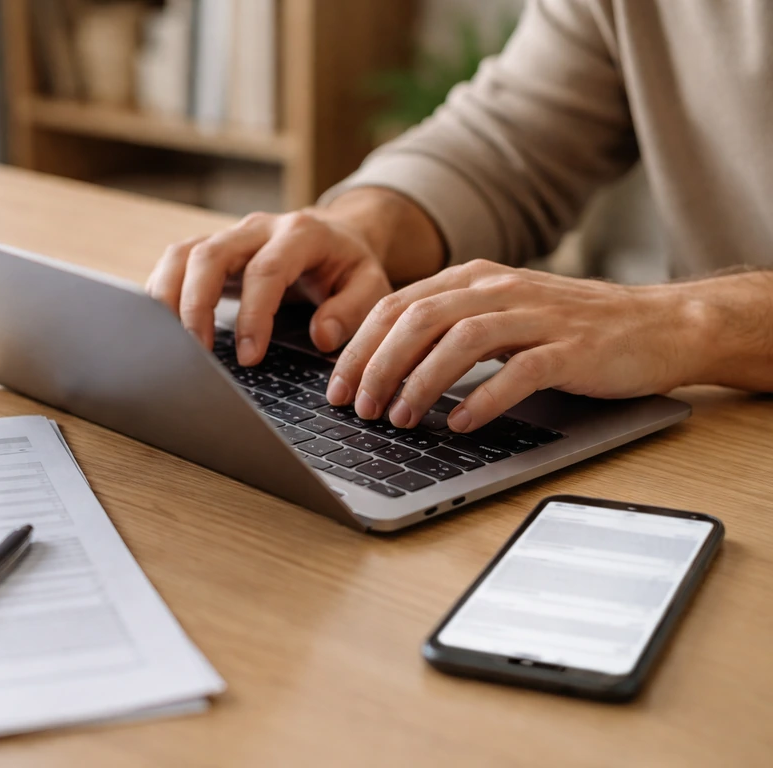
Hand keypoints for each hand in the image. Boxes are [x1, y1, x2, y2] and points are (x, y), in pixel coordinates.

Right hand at [145, 189, 441, 365]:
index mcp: (301, 234)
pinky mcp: (210, 249)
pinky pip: (174, 263)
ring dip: (168, 298)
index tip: (250, 357)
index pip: (266, 271)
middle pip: (210, 255)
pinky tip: (159, 327)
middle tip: (196, 353)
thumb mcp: (370, 286)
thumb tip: (321, 336)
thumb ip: (351, 310)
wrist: (335, 236)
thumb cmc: (349, 268)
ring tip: (166, 343)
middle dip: (197, 306)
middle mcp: (258, 228)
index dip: (254, 315)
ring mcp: (229, 236)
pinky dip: (161, 293)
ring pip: (182, 255)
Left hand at [325, 259, 700, 432]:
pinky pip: (518, 371)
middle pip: (418, 319)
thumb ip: (449, 326)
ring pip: (460, 341)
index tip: (338, 386)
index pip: (397, 305)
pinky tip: (460, 422)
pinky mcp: (572, 348)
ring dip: (420, 382)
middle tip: (359, 408)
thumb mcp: (500, 314)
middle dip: (378, 366)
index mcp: (473, 279)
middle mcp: (499, 289)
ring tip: (400, 419)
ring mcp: (537, 316)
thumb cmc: (570, 329)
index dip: (360, 347)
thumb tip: (385, 364)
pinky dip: (482, 398)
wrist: (659, 325)